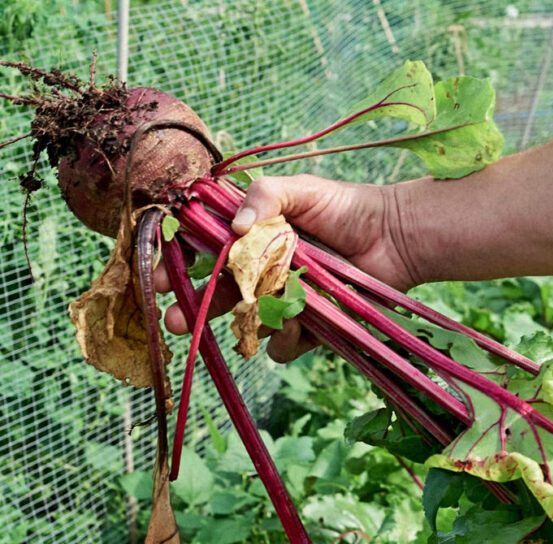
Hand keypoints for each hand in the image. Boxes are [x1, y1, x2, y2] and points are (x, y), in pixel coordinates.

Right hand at [153, 174, 421, 361]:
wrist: (395, 236)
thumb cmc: (348, 207)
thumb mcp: (302, 189)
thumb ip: (265, 196)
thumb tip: (234, 226)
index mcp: (251, 240)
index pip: (203, 255)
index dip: (177, 266)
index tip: (157, 277)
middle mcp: (262, 274)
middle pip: (215, 298)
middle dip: (189, 311)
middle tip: (173, 321)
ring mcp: (284, 304)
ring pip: (248, 326)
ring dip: (251, 321)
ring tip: (271, 305)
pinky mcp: (309, 328)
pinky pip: (283, 346)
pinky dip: (288, 336)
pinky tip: (303, 319)